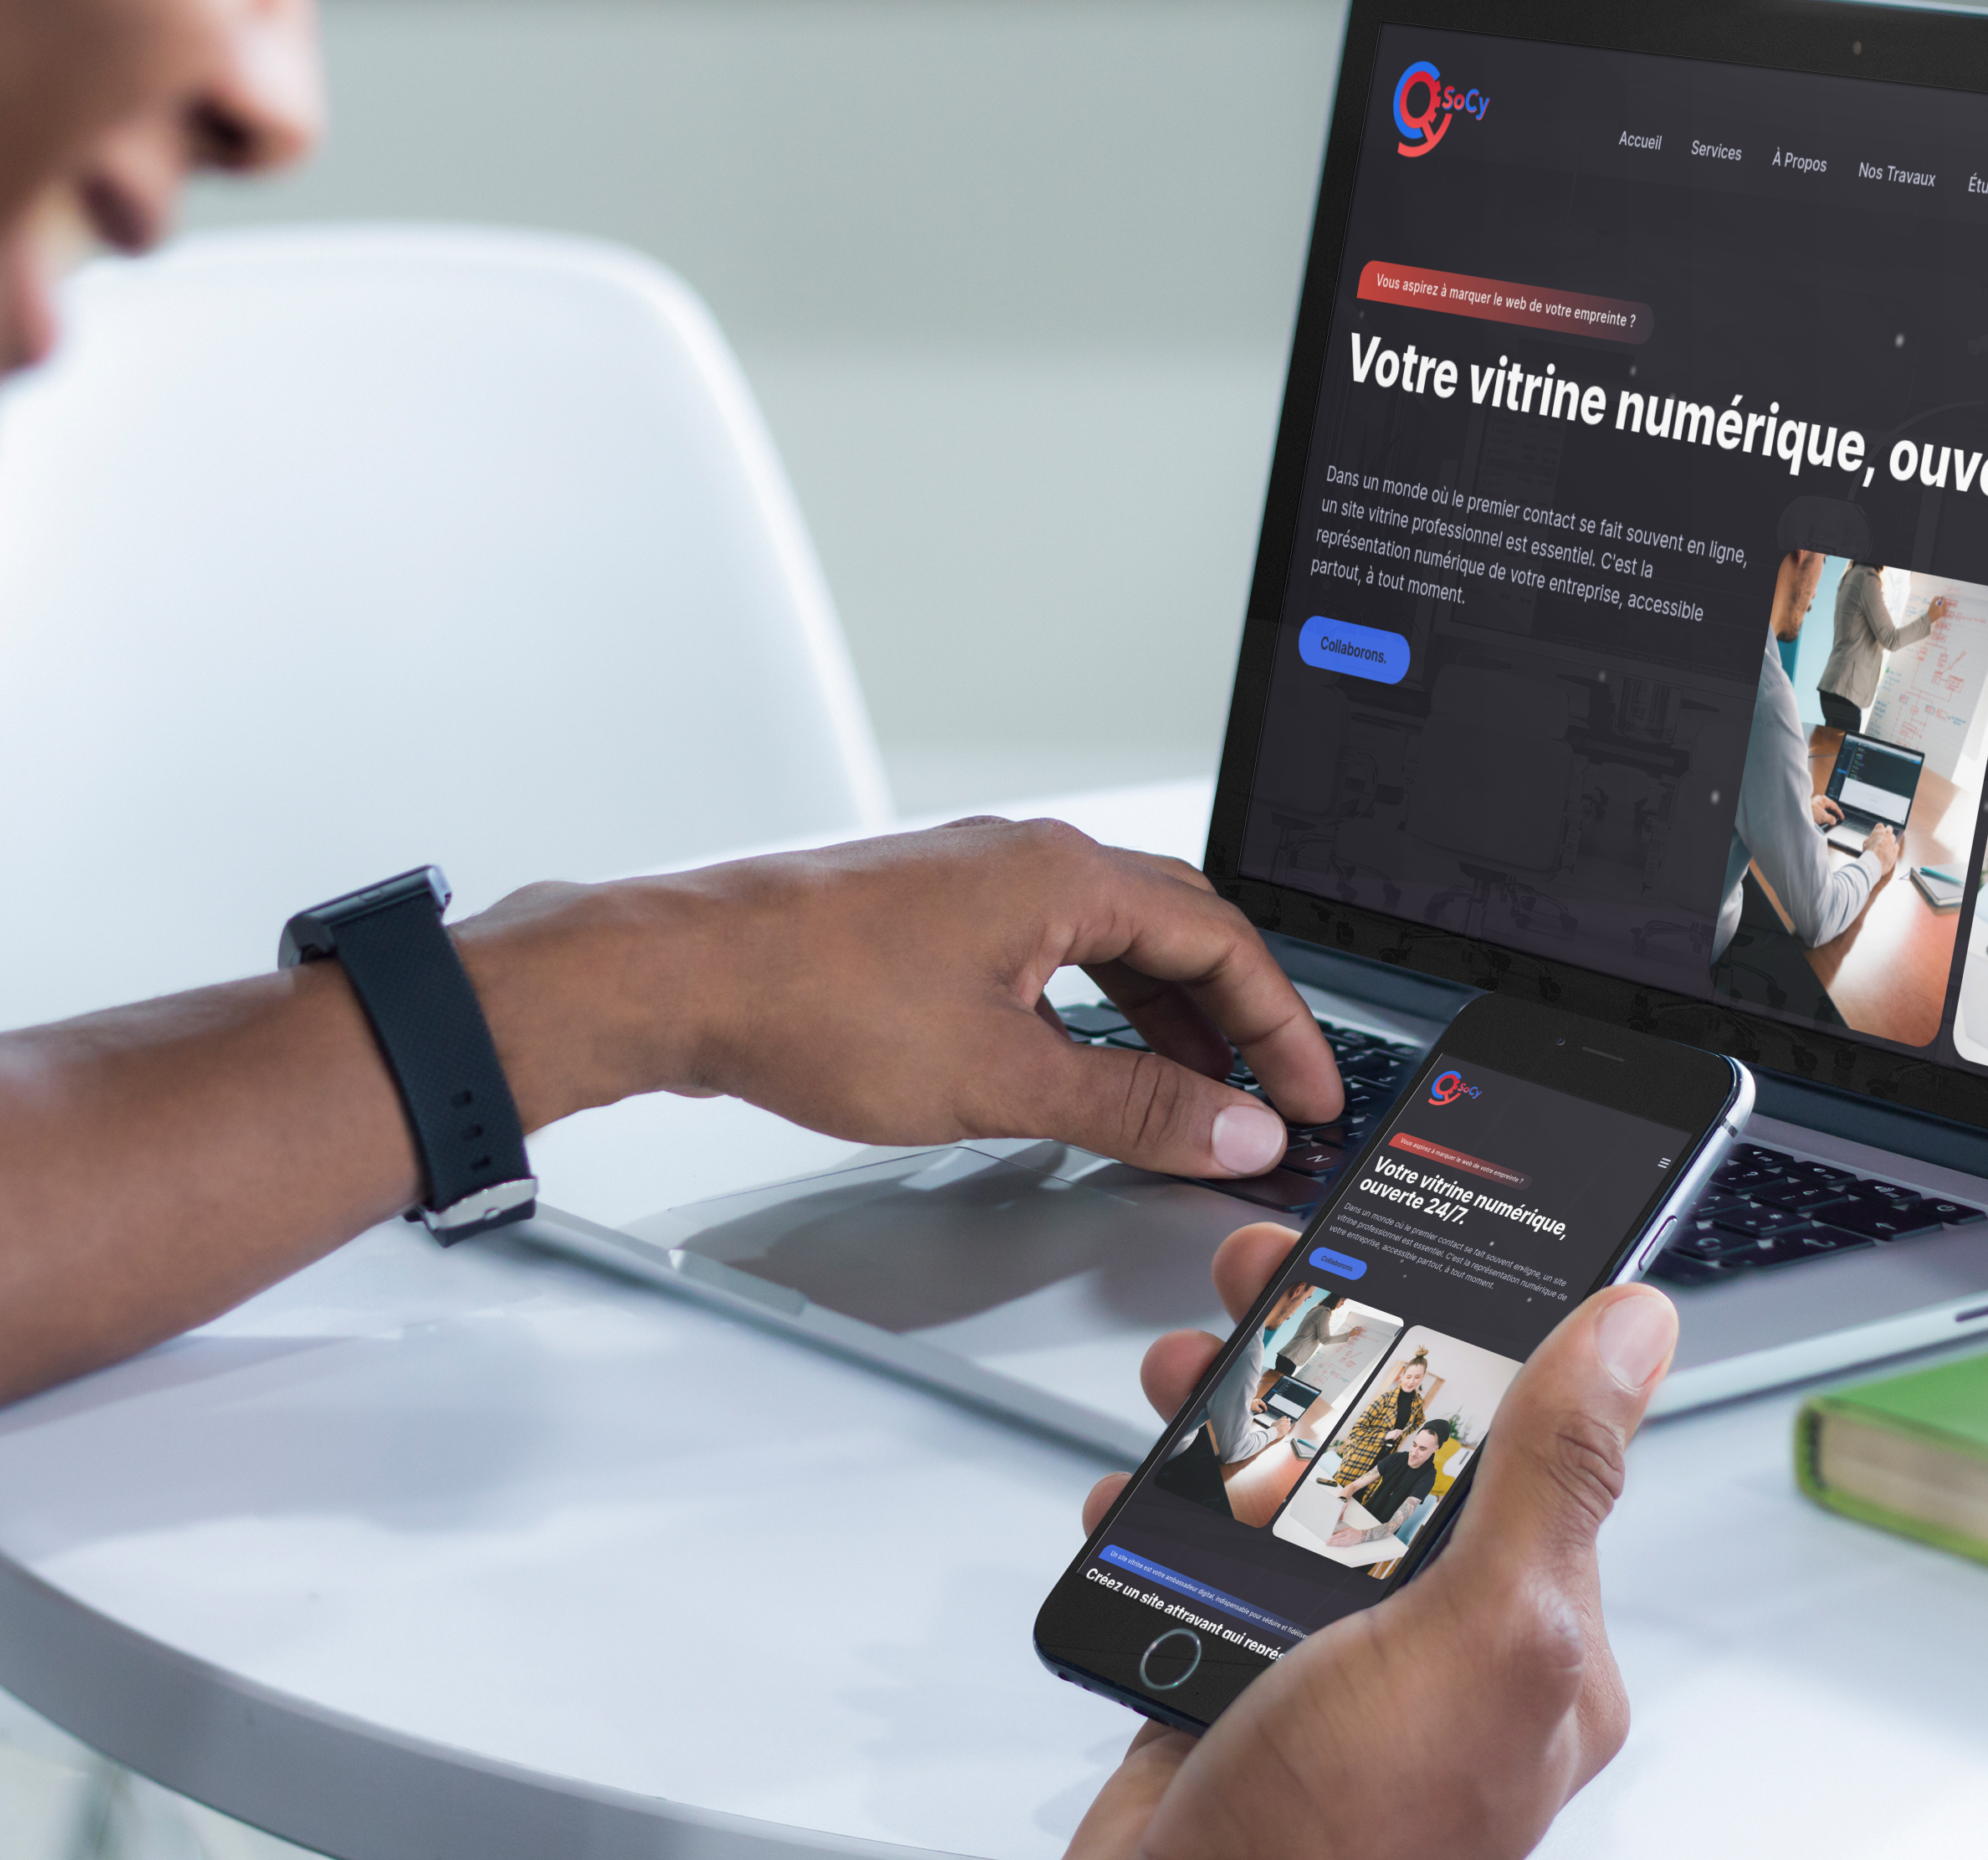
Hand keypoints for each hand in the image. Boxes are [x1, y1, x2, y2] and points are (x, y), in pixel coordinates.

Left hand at [453, 818, 1342, 1181]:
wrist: (676, 977)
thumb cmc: (811, 999)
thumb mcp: (1001, 1077)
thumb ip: (1132, 1107)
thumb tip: (1230, 1128)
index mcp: (1062, 873)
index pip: (1222, 940)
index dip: (1283, 1025)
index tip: (1312, 1090)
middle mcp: (1023, 860)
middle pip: (1174, 928)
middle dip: (1234, 1017)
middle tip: (1268, 1094)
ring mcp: (970, 884)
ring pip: (1106, 941)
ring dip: (1162, 1017)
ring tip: (1189, 1095)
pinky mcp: (924, 920)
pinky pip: (1046, 955)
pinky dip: (1091, 1011)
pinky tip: (1080, 1065)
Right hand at [1067, 1224, 1678, 1859]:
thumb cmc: (1350, 1851)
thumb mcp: (1484, 1637)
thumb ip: (1555, 1477)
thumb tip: (1636, 1329)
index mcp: (1533, 1628)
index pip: (1522, 1429)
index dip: (1461, 1321)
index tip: (1400, 1237)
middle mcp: (1440, 1642)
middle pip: (1390, 1439)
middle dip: (1320, 1348)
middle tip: (1258, 1285)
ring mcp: (1332, 1664)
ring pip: (1290, 1486)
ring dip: (1229, 1413)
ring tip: (1180, 1379)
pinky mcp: (1233, 1685)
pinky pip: (1203, 1561)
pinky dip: (1160, 1512)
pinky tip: (1137, 1496)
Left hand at [1325, 1526, 1367, 1548]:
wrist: (1359, 1536)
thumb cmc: (1353, 1531)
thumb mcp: (1347, 1528)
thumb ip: (1340, 1531)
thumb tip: (1334, 1533)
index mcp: (1348, 1532)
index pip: (1340, 1534)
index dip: (1335, 1536)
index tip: (1330, 1537)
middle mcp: (1348, 1537)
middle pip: (1339, 1539)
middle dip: (1332, 1541)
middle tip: (1327, 1541)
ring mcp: (1348, 1541)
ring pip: (1339, 1543)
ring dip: (1333, 1543)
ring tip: (1328, 1543)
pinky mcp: (1347, 1545)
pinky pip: (1341, 1545)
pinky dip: (1336, 1545)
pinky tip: (1333, 1545)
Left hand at [1810, 794, 1843, 828]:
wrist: (1797, 815)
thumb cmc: (1808, 813)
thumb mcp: (1823, 817)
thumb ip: (1831, 819)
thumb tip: (1833, 820)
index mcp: (1823, 799)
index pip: (1834, 805)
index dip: (1839, 812)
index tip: (1842, 817)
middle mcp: (1818, 800)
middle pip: (1829, 807)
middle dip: (1833, 813)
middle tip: (1837, 818)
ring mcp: (1813, 803)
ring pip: (1823, 809)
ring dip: (1827, 815)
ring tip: (1830, 820)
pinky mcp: (1809, 808)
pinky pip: (1819, 812)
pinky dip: (1822, 815)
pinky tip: (1822, 820)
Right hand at [1864, 822, 1899, 873]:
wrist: (1874, 862)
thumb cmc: (1869, 852)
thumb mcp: (1866, 842)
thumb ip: (1872, 838)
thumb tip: (1873, 840)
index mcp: (1879, 830)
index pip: (1880, 825)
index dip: (1878, 829)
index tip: (1877, 832)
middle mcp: (1887, 834)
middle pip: (1889, 829)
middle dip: (1887, 832)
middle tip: (1884, 836)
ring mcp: (1892, 841)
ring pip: (1893, 837)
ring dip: (1890, 840)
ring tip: (1885, 845)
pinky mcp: (1896, 849)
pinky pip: (1896, 846)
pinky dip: (1894, 847)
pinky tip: (1889, 850)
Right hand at [1927, 595, 1951, 621]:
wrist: (1929, 617)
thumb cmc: (1930, 610)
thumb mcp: (1932, 603)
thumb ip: (1935, 599)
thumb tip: (1938, 596)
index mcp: (1940, 607)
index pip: (1944, 601)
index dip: (1943, 598)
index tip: (1942, 596)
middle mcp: (1943, 610)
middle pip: (1945, 603)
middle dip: (1943, 600)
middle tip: (1941, 599)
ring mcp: (1943, 612)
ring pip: (1945, 606)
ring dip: (1943, 603)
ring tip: (1939, 603)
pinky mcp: (1942, 614)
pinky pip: (1944, 609)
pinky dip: (1943, 606)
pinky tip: (1939, 606)